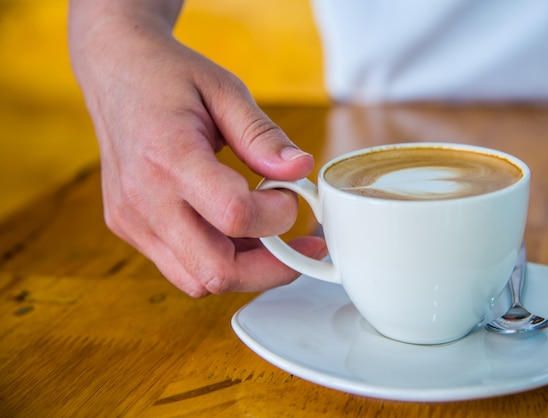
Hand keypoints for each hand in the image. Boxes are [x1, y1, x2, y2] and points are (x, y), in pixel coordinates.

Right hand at [69, 1, 326, 295]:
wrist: (113, 72)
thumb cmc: (167, 76)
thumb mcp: (224, 91)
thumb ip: (262, 136)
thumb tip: (300, 169)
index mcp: (168, 157)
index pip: (234, 215)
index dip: (278, 215)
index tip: (292, 194)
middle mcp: (144, 199)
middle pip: (216, 271)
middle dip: (271, 267)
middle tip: (300, 245)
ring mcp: (132, 219)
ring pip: (198, 282)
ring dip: (245, 269)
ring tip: (269, 238)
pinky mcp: (128, 227)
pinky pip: (181, 267)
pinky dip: (218, 260)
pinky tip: (237, 233)